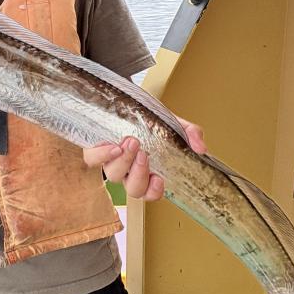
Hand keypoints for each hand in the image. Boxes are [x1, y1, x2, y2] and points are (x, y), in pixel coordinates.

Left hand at [83, 116, 206, 201]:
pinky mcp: (95, 150)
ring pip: (114, 174)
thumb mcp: (174, 125)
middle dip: (139, 173)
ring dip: (123, 160)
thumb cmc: (151, 118)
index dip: (153, 192)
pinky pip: (92, 159)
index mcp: (148, 171)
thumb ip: (190, 134)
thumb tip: (201, 148)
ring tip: (130, 141)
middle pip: (133, 188)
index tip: (158, 179)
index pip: (150, 193)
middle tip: (144, 153)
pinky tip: (111, 146)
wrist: (128, 101)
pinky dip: (101, 155)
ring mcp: (111, 162)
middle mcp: (128, 171)